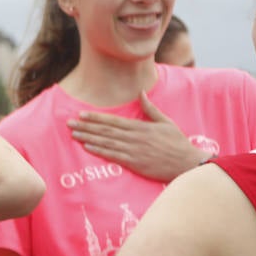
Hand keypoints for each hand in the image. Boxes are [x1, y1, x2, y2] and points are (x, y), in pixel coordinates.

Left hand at [68, 93, 206, 182]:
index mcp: (141, 126)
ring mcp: (133, 150)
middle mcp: (134, 137)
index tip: (81, 114)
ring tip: (74, 134)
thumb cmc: (176, 143)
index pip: (114, 120)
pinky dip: (100, 151)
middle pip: (106, 130)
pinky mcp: (134, 163)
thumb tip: (141, 92)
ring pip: (106, 142)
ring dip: (89, 138)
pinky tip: (88, 147)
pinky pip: (113, 156)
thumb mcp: (165, 122)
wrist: (186, 163)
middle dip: (86, 126)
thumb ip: (151, 109)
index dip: (96, 117)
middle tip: (69, 123)